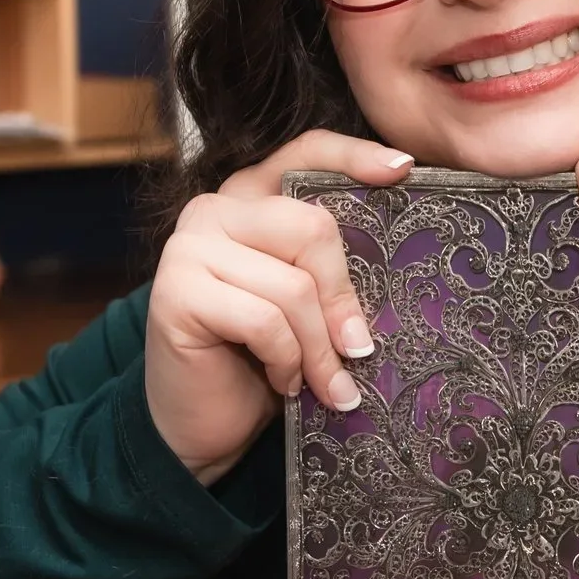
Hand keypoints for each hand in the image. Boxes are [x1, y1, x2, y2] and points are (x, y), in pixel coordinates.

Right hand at [145, 131, 413, 484]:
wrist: (199, 427)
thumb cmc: (260, 362)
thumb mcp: (305, 306)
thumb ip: (329, 270)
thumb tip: (398, 260)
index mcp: (250, 198)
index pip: (305, 151)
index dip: (354, 156)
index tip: (402, 170)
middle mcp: (214, 209)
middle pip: (312, 228)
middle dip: (343, 300)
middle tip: (357, 351)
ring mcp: (188, 246)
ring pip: (293, 286)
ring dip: (319, 349)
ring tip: (325, 384)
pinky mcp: (176, 291)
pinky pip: (264, 321)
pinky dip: (286, 361)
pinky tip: (284, 383)